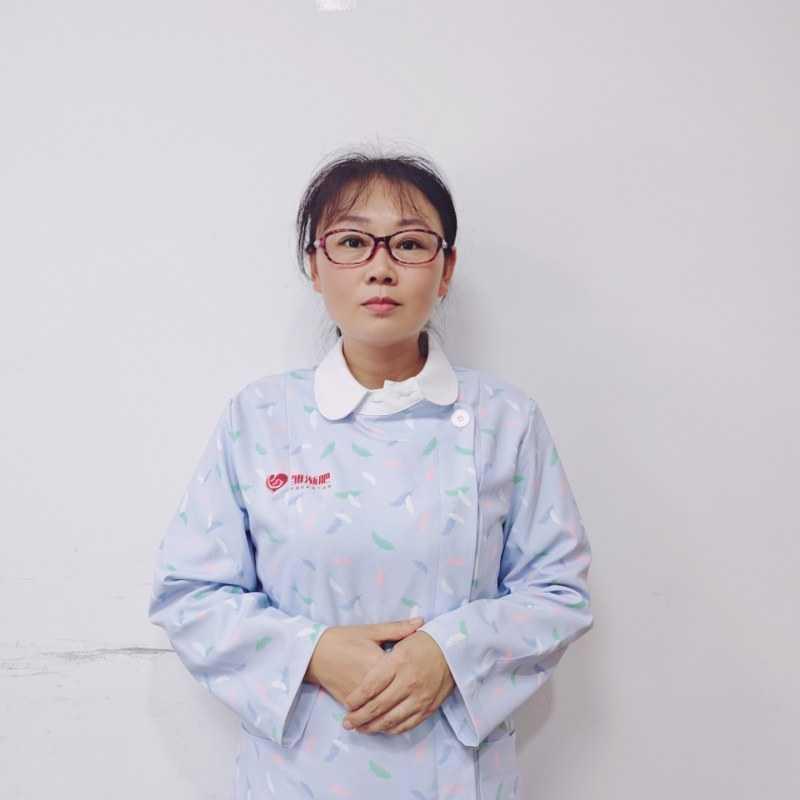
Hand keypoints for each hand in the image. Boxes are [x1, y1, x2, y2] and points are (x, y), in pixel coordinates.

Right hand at [304, 618, 424, 708]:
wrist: (314, 652)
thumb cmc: (344, 638)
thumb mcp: (370, 631)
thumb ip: (397, 629)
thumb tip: (421, 621)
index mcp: (378, 664)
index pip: (404, 675)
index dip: (416, 675)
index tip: (427, 674)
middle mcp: (370, 684)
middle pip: (396, 697)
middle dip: (410, 698)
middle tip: (424, 695)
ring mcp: (359, 697)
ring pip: (382, 711)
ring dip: (396, 713)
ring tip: (410, 709)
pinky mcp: (349, 704)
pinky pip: (368, 715)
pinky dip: (379, 718)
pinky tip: (390, 717)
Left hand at [341, 629, 454, 735]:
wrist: (454, 650)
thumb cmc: (425, 642)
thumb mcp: (402, 637)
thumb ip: (380, 651)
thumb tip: (362, 658)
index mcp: (398, 662)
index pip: (370, 687)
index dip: (356, 699)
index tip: (347, 704)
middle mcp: (408, 682)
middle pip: (377, 706)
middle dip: (358, 718)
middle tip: (346, 723)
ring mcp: (419, 697)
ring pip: (390, 720)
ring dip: (372, 727)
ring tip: (360, 728)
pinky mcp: (428, 708)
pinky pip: (406, 724)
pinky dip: (391, 729)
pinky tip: (382, 728)